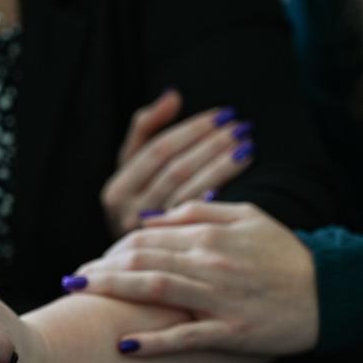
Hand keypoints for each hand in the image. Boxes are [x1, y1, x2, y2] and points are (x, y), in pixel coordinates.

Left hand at [66, 202, 318, 355]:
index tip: (91, 262)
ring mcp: (219, 298)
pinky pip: (186, 336)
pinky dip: (154, 342)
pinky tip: (124, 345)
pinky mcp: (231, 330)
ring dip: (113, 291)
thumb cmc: (284, 253)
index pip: (146, 238)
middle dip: (101, 269)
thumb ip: (196, 212)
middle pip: (142, 261)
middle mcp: (209, 263)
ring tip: (82, 294)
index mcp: (209, 236)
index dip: (112, 249)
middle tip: (73, 280)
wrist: (331, 290)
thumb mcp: (245, 216)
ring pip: (155, 290)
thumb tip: (150, 218)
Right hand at [102, 90, 253, 237]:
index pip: (158, 150)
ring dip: (222, 165)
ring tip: (247, 145)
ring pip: (192, 190)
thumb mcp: (130, 166)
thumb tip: (173, 95)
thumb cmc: (137, 201)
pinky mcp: (173, 248)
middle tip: (241, 127)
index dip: (192, 130)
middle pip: (176, 169)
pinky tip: (243, 177)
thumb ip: (145, 129)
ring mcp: (151, 233)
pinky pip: (202, 214)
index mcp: (115, 190)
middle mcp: (128, 213)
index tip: (221, 114)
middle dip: (211, 145)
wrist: (132, 267)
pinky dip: (222, 191)